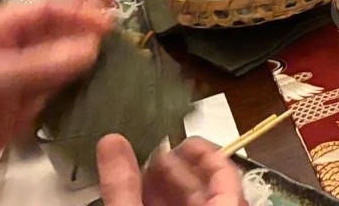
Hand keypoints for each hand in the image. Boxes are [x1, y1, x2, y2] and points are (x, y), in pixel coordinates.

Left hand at [0, 0, 110, 192]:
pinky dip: (71, 94)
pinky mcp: (17, 112)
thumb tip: (93, 49)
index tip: (110, 23)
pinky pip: (51, 97)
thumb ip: (40, 63)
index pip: (43, 11)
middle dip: (84, 38)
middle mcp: (7, 51)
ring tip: (115, 65)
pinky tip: (93, 92)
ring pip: (57, 67)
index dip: (77, 13)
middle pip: (54, 36)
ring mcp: (13, 83)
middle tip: (120, 43)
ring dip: (82, 66)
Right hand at [98, 135, 246, 205]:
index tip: (181, 139)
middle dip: (177, 170)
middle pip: (207, 188)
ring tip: (140, 173)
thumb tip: (112, 141)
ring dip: (166, 189)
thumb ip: (124, 185)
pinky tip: (138, 198)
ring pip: (193, 205)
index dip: (204, 151)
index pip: (226, 171)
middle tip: (152, 154)